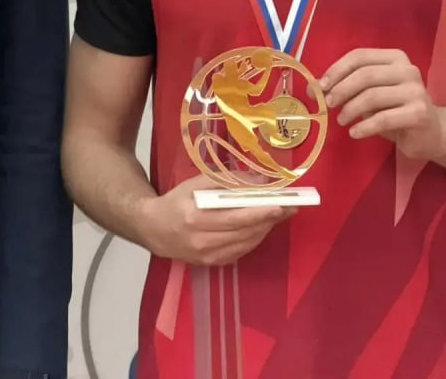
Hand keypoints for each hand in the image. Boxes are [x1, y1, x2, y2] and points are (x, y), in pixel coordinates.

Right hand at [138, 175, 294, 265]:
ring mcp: (207, 257)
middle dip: (270, 219)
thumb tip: (257, 180)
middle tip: (291, 207)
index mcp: (195, 219)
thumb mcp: (194, 184)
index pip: (235, 217)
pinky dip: (254, 238)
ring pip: (246, 243)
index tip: (281, 204)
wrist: (153, 230)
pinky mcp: (211, 264)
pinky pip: (240, 251)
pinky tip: (261, 226)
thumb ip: (225, 181)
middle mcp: (202, 242)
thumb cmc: (175, 202)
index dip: (260, 212)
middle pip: (244, 232)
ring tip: (280, 214)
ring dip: (265, 228)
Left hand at [320, 48, 445, 160]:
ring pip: (372, 96)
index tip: (321, 87)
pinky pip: (383, 118)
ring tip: (342, 121)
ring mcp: (416, 90)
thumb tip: (312, 89)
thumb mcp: (369, 95)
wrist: (432, 133)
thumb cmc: (396, 110)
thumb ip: (345, 88)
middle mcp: (407, 70)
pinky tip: (355, 132)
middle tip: (329, 105)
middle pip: (365, 75)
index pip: (359, 57)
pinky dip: (364, 126)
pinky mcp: (419, 113)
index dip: (337, 70)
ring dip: (350, 109)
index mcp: (394, 58)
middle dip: (341, 90)